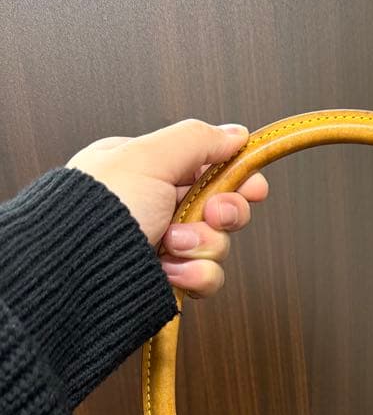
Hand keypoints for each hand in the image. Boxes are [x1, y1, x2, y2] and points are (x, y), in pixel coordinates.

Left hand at [67, 119, 268, 297]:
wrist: (76, 274)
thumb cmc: (97, 210)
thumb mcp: (148, 158)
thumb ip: (197, 140)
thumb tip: (234, 133)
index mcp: (147, 170)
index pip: (207, 167)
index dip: (236, 177)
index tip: (254, 186)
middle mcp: (157, 207)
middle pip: (221, 207)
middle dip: (224, 213)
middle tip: (213, 214)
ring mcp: (163, 246)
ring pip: (218, 245)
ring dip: (202, 245)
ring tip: (172, 244)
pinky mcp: (169, 281)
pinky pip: (206, 277)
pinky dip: (194, 275)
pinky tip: (171, 270)